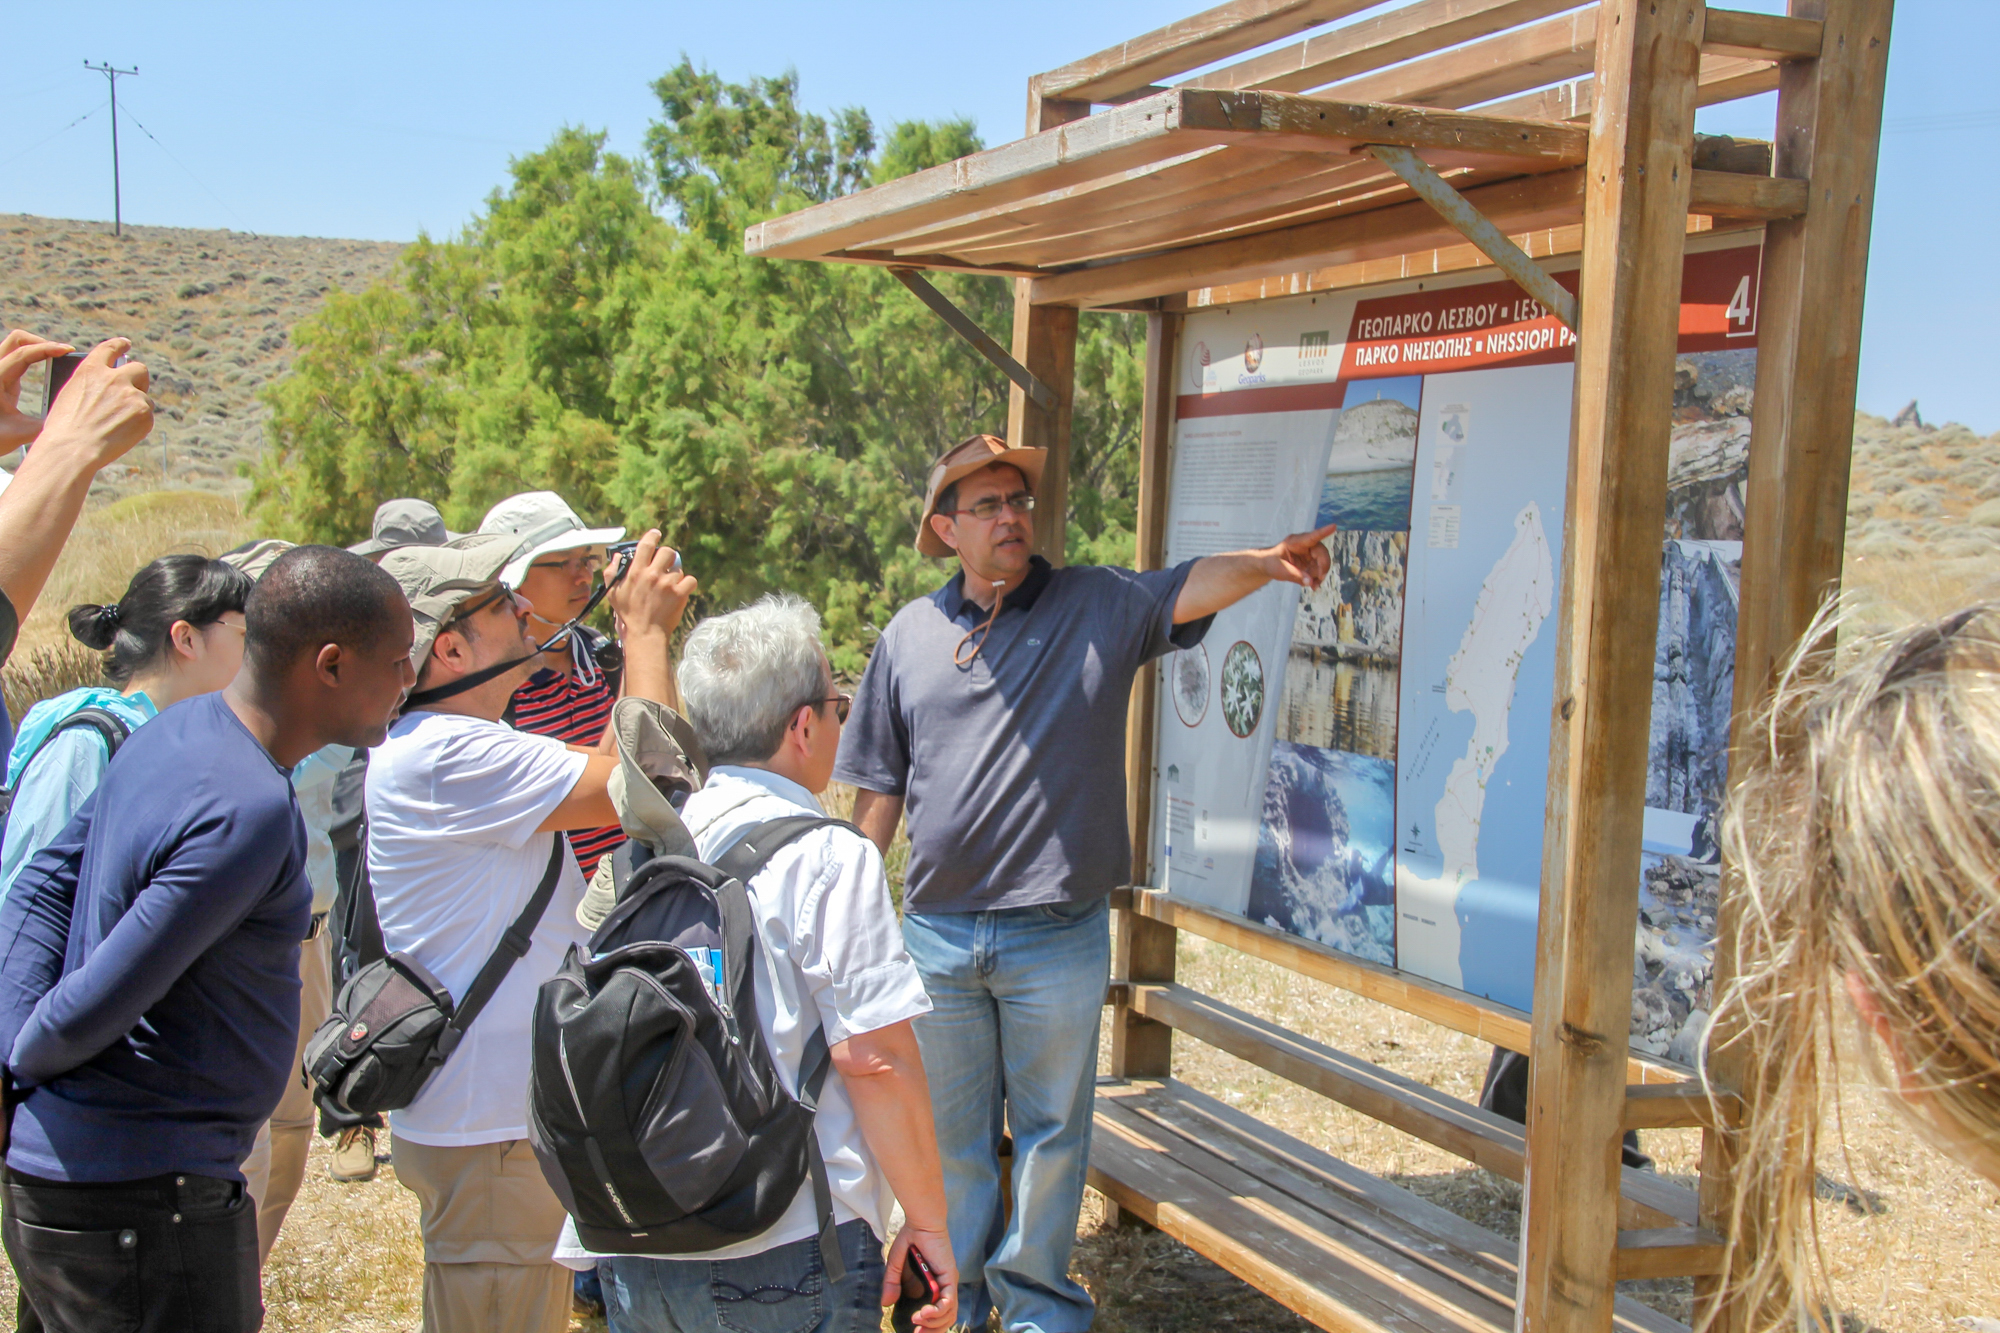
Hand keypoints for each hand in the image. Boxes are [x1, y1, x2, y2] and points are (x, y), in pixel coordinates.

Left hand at [0, 330, 75, 452]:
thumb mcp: (21, 433)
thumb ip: (46, 425)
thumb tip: (72, 418)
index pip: (22, 354)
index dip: (46, 348)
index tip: (68, 350)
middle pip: (17, 340)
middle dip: (42, 342)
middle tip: (63, 353)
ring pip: (17, 345)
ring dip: (38, 347)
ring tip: (59, 357)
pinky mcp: (4, 377)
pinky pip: (20, 357)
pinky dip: (36, 355)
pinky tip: (51, 364)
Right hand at [31, 338, 151, 474]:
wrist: (72, 450)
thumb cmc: (64, 429)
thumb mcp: (71, 396)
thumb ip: (93, 386)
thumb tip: (110, 387)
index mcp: (91, 370)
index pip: (110, 349)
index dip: (120, 345)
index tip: (126, 344)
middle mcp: (114, 378)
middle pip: (139, 369)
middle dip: (138, 379)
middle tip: (135, 390)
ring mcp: (132, 395)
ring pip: (144, 398)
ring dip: (136, 408)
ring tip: (117, 425)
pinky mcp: (145, 413)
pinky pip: (148, 417)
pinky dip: (139, 425)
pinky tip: (122, 434)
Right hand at [606, 529, 696, 639]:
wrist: (645, 632)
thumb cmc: (628, 613)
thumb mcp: (612, 593)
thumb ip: (612, 572)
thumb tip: (617, 556)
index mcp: (636, 571)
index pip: (646, 545)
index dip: (652, 536)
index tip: (656, 534)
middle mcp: (652, 574)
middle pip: (667, 552)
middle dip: (668, 557)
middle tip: (666, 565)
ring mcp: (667, 583)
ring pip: (679, 569)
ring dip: (675, 576)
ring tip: (669, 587)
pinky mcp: (680, 593)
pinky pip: (691, 580)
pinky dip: (688, 585)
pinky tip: (681, 591)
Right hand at [881, 1223, 957, 1330]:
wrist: (920, 1222)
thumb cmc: (911, 1240)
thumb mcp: (896, 1266)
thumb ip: (891, 1284)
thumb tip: (885, 1304)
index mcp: (934, 1286)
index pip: (938, 1313)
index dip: (929, 1326)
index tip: (915, 1332)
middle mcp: (944, 1287)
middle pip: (946, 1319)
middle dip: (933, 1331)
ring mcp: (948, 1283)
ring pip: (949, 1314)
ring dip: (934, 1323)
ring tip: (917, 1321)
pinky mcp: (949, 1277)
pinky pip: (948, 1301)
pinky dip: (937, 1311)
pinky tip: (924, 1313)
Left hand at [1263, 522, 1337, 590]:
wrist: (1268, 566)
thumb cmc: (1271, 563)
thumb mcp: (1280, 570)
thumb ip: (1294, 575)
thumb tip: (1310, 582)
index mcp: (1295, 542)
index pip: (1311, 537)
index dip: (1323, 532)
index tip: (1333, 526)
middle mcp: (1305, 545)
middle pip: (1321, 552)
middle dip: (1323, 566)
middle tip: (1320, 578)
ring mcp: (1309, 553)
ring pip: (1322, 562)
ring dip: (1321, 574)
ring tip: (1314, 586)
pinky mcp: (1310, 561)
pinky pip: (1319, 569)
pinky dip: (1318, 578)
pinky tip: (1313, 585)